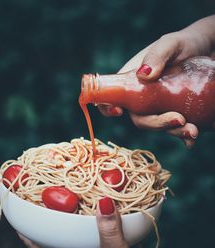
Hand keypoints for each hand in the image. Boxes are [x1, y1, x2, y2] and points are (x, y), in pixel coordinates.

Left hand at [18, 197, 139, 247]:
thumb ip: (110, 231)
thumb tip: (104, 202)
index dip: (30, 239)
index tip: (19, 224)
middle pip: (64, 246)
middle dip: (61, 228)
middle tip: (58, 207)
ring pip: (88, 244)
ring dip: (89, 229)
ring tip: (89, 210)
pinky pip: (108, 244)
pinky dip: (111, 233)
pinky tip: (119, 221)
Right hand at [99, 15, 214, 147]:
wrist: (206, 49)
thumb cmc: (183, 43)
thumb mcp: (170, 44)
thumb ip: (156, 54)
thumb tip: (143, 75)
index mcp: (132, 82)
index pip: (112, 98)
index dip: (108, 108)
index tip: (119, 111)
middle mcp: (142, 98)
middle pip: (139, 118)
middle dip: (155, 124)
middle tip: (179, 119)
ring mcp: (159, 107)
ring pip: (157, 126)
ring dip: (172, 131)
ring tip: (192, 130)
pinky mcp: (174, 112)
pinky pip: (173, 128)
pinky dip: (183, 136)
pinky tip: (192, 137)